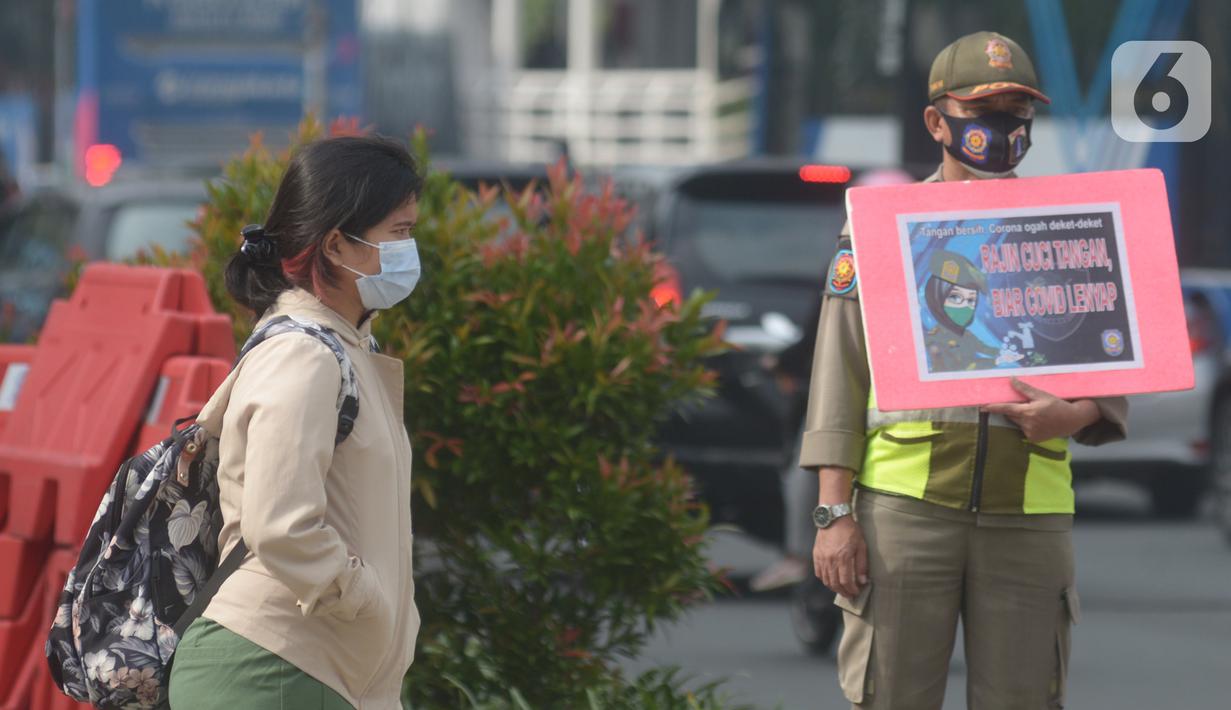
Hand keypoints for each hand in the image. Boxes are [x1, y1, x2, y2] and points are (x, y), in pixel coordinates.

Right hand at [812, 516, 867, 598]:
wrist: (834, 517)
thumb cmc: (850, 530)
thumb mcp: (861, 546)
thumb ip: (861, 565)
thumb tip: (863, 580)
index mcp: (843, 558)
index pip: (846, 581)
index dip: (852, 590)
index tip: (857, 592)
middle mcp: (830, 560)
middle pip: (835, 584)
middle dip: (843, 592)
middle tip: (849, 595)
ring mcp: (821, 558)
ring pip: (826, 580)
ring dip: (834, 588)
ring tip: (841, 589)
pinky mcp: (816, 554)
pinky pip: (818, 572)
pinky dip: (824, 579)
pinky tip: (830, 580)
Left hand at [981, 378, 1100, 442]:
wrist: (1072, 420)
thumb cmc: (1056, 405)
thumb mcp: (1041, 395)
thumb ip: (1024, 389)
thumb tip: (1011, 379)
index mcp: (1028, 412)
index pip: (1006, 409)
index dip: (993, 408)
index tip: (981, 407)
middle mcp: (1028, 424)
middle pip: (1011, 415)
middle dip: (1013, 410)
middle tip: (1026, 405)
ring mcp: (1030, 433)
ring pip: (1017, 423)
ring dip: (1021, 417)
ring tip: (1036, 414)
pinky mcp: (1033, 439)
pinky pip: (1023, 430)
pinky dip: (1027, 425)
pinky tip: (1039, 422)